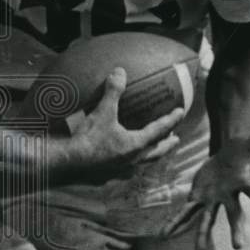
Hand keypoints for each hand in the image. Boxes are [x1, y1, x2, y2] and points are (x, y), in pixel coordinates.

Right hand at [65, 67, 184, 179]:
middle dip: (167, 145)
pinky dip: (127, 165)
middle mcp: (132, 161)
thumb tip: (120, 72)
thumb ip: (113, 92)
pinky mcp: (106, 177)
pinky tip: (120, 163)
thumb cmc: (88, 139)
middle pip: (156, 153)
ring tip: (150, 152)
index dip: (171, 120)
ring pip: (141, 165)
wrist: (68, 163)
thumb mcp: (102, 112)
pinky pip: (123, 171)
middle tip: (175, 138)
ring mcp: (120, 171)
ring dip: (149, 157)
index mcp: (136, 145)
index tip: (181, 113)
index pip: (159, 130)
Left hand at [163, 110, 249, 249]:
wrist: (230, 159)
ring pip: (207, 219)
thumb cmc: (245, 151)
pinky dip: (177, 222)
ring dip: (202, 234)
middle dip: (235, 229)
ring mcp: (213, 199)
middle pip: (234, 215)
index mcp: (243, 183)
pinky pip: (187, 212)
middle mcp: (229, 196)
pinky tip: (166, 234)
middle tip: (238, 246)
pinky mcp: (199, 197)